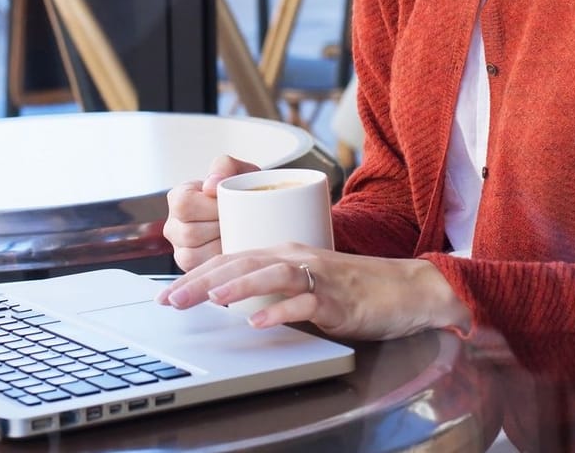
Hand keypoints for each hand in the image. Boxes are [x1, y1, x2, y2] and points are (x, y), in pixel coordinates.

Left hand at [155, 245, 472, 342]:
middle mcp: (297, 257)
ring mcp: (318, 275)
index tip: (168, 292)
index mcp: (285, 253)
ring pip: (270, 274)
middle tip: (170, 299)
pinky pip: (305, 302)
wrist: (405, 289)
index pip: (232, 258)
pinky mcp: (338, 297)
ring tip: (209, 300)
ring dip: (237, 286)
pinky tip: (258, 321)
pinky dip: (279, 311)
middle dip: (202, 281)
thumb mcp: (305, 286)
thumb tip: (234, 305)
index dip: (198, 274)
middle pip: (242, 262)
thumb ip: (273, 290)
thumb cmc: (355, 289)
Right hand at [161, 155, 260, 271]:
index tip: (231, 205)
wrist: (256, 215)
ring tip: (238, 236)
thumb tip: (211, 186)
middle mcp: (173, 226)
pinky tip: (236, 251)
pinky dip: (222, 263)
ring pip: (193, 256)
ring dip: (221, 247)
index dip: (211, 207)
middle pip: (190, 233)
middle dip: (221, 229)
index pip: (184, 204)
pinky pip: (202, 272)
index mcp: (178, 198)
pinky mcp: (193, 271)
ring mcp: (181, 251)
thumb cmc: (242, 193)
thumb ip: (224, 167)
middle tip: (240, 223)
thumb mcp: (237, 171)